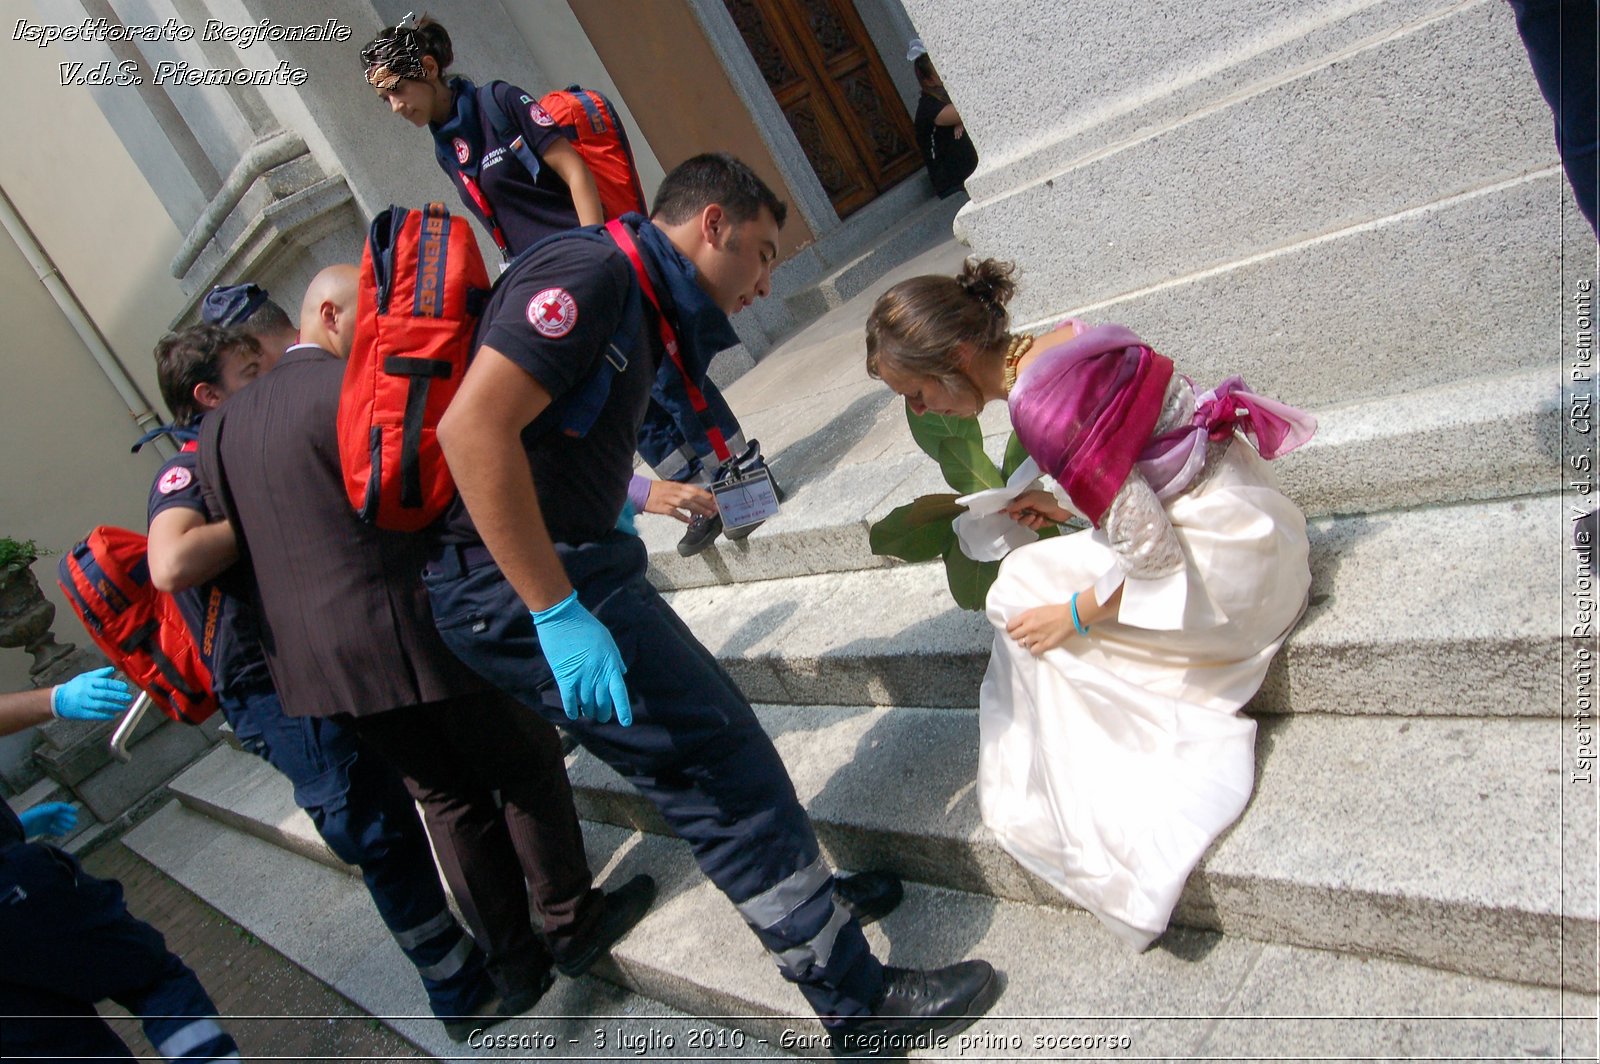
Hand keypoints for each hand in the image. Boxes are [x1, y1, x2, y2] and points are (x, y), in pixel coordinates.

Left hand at [19, 801, 77, 838]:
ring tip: (71, 828)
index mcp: (44, 809)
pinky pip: (52, 829)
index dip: (67, 808)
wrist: (15, 831)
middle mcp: (45, 814)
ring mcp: (44, 822)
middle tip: (74, 823)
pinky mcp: (42, 829)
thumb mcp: (34, 815)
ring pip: (57, 822)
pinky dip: (58, 831)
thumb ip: (45, 811)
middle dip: (67, 818)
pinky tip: (63, 834)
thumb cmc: (23, 821)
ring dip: (64, 824)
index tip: (75, 811)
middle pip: (59, 815)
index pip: (58, 806)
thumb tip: (57, 808)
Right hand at [52, 667, 132, 721]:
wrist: (56, 700)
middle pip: (104, 694)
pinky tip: (112, 715)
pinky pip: (94, 715)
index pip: (104, 683)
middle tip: (128, 698)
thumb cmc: (73, 687)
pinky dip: (104, 716)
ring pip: (101, 705)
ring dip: (114, 706)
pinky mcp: (81, 713)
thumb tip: (112, 669)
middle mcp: (85, 692)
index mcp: (87, 682)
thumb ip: (99, 674)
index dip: (116, 685)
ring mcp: (83, 703)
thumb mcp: (84, 677)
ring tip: (123, 707)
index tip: (125, 688)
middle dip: (118, 697)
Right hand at [531, 591, 631, 726]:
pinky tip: (574, 715)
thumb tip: (621, 672)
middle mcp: (597, 675)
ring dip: (589, 711)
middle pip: (602, 702)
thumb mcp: (607, 640)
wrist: (562, 618)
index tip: (626, 722)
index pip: (619, 693)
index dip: (623, 710)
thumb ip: (615, 658)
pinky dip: (572, 709)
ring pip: (587, 703)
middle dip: (604, 712)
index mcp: (610, 665)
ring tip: (590, 714)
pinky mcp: (564, 677)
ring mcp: (580, 677)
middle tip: (603, 717)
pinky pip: (569, 699)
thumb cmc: (586, 626)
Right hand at [643, 480, 716, 523]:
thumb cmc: (657, 490)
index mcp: (678, 486)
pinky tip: (690, 521)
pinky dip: (682, 517)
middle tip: (715, 509)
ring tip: (707, 514)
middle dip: (705, 503)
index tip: (715, 500)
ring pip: (686, 503)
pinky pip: (674, 512)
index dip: (706, 495)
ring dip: (698, 509)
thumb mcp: (671, 487)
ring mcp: (669, 499)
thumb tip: (696, 498)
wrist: (641, 491)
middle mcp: (675, 491)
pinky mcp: (662, 508)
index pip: (695, 489)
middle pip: (693, 496)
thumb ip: (683, 492)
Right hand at [1002, 489, 1069, 530]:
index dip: (1006, 508)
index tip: (1000, 512)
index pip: (1012, 504)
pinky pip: (1031, 526)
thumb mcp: (1032, 499)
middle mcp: (1027, 507)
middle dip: (1018, 516)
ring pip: (1022, 522)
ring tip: (1036, 516)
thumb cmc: (1047, 500)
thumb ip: (1018, 504)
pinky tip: (1042, 519)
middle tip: (1021, 515)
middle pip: (1015, 515)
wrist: (1063, 508)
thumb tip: (1007, 508)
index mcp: (1024, 498)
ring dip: (1028, 520)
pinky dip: (1036, 524)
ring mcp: (1032, 515)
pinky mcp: (1038, 523)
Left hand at [1006, 603, 1080, 655]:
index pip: (1010, 626)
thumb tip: (1019, 625)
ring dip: (1026, 642)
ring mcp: (1036, 637)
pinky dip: (1034, 649)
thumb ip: (1026, 617)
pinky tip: (1038, 645)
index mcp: (1027, 616)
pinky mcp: (1044, 645)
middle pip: (1013, 636)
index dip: (1011, 628)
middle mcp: (1029, 627)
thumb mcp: (1037, 610)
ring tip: (1032, 640)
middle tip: (1023, 635)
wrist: (1071, 616)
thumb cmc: (1055, 611)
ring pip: (1021, 644)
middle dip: (1017, 636)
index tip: (1014, 629)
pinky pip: (1032, 651)